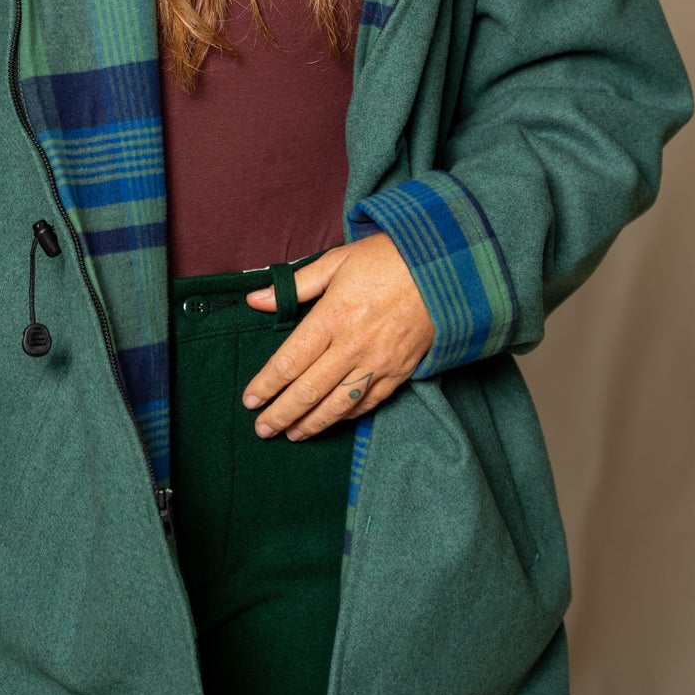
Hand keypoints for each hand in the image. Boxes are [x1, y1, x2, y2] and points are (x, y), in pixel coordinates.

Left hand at [240, 233, 434, 439]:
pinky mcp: (400, 372)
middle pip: (308, 391)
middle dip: (281, 414)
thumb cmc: (386, 259)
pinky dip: (346, 417)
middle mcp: (352, 346)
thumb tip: (255, 300)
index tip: (249, 400)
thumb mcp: (336, 261)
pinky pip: (368, 403)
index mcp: (332, 317)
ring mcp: (378, 363)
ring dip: (311, 424)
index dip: (266, 385)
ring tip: (291, 434)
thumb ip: (294, 286)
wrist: (444, 268)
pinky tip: (330, 421)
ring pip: (337, 405)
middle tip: (262, 429)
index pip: (289, 362)